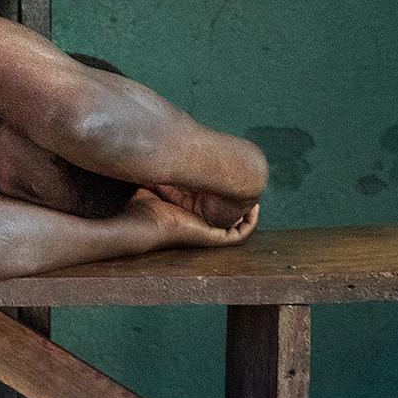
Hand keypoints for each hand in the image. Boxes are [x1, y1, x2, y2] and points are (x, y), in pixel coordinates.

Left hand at [127, 189, 259, 250]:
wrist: (142, 224)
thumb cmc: (144, 209)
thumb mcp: (155, 187)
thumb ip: (160, 176)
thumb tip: (159, 158)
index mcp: (190, 215)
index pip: (213, 204)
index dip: (224, 192)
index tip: (232, 177)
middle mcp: (202, 225)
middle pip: (228, 213)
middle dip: (240, 200)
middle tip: (248, 185)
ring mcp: (209, 233)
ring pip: (238, 225)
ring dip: (249, 212)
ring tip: (255, 196)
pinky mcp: (213, 239)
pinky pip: (240, 235)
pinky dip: (250, 223)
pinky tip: (254, 209)